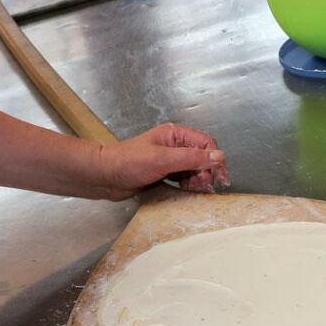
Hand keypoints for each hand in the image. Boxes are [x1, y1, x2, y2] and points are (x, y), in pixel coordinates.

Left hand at [96, 123, 229, 198]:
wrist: (104, 177)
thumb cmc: (129, 163)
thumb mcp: (163, 160)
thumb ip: (191, 158)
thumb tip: (219, 156)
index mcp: (175, 135)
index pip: (205, 143)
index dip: (215, 159)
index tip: (221, 177)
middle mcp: (174, 145)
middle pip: (202, 156)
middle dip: (208, 171)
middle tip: (208, 187)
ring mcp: (168, 160)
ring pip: (194, 168)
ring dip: (200, 179)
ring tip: (200, 190)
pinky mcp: (163, 173)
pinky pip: (184, 177)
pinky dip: (190, 184)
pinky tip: (190, 191)